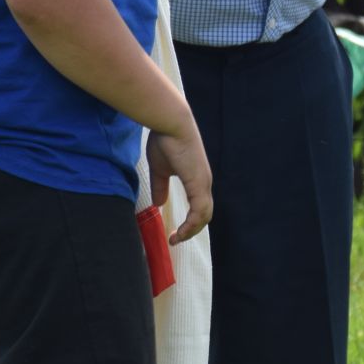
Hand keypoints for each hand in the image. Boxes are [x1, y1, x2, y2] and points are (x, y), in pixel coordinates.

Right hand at [145, 126, 213, 243]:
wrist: (170, 123)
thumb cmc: (165, 141)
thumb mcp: (160, 170)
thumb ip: (160, 187)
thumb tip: (158, 203)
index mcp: (197, 180)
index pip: (200, 207)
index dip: (190, 222)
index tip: (174, 233)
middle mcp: (204, 183)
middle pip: (205, 215)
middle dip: (192, 230)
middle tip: (176, 240)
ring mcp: (203, 182)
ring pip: (204, 216)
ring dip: (191, 231)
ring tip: (176, 239)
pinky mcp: (198, 182)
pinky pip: (199, 211)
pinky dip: (191, 224)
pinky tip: (180, 232)